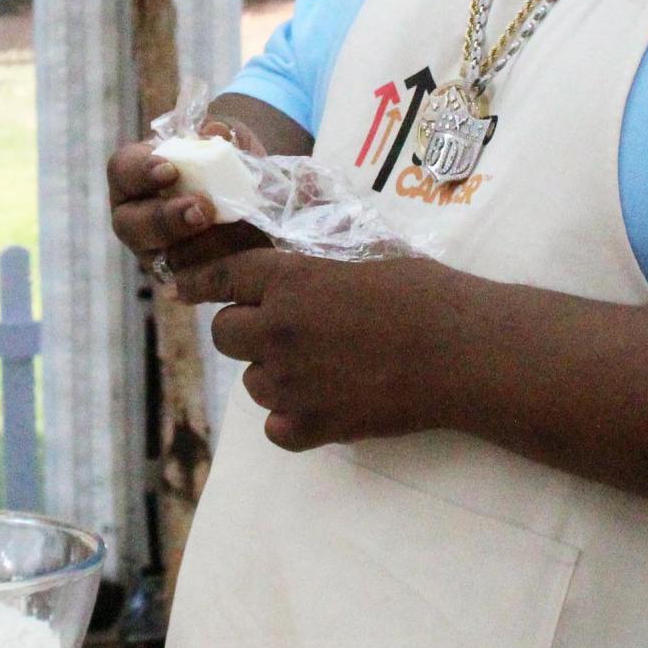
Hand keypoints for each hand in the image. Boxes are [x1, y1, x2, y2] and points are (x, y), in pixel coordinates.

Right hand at [106, 120, 272, 276]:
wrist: (259, 198)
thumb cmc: (231, 162)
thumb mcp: (232, 141)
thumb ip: (225, 134)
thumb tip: (215, 131)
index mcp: (137, 177)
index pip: (122, 169)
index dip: (141, 171)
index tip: (170, 169)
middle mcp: (137, 217)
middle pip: (130, 224)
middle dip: (164, 219)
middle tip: (200, 209)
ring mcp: (155, 252)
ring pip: (156, 259)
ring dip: (189, 249)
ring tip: (224, 239)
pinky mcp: (180, 280)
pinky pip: (186, 284)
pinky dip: (209, 274)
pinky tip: (233, 265)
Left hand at [174, 248, 460, 450]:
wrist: (464, 353)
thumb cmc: (427, 293)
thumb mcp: (369, 249)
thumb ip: (324, 247)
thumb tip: (303, 218)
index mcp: (290, 280)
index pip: (221, 277)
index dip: (200, 282)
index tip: (183, 288)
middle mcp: (279, 330)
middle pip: (225, 335)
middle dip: (245, 330)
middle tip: (280, 330)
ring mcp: (293, 383)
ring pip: (251, 383)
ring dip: (273, 375)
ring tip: (317, 368)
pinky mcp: (314, 426)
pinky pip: (276, 429)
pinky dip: (292, 421)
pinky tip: (322, 406)